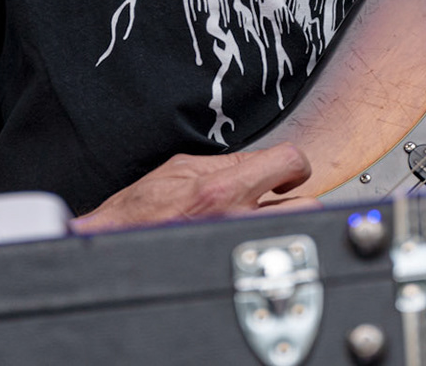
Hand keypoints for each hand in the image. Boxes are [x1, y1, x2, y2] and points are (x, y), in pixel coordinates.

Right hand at [71, 142, 318, 233]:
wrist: (116, 245)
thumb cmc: (140, 210)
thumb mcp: (181, 168)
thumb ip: (226, 163)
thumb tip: (259, 161)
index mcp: (222, 189)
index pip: (289, 161)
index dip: (294, 164)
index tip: (287, 172)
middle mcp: (235, 219)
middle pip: (308, 205)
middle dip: (299, 199)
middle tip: (282, 197)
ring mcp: (237, 246)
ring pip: (295, 232)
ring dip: (287, 223)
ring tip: (268, 218)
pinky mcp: (232, 263)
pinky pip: (266, 248)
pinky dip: (266, 242)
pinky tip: (252, 237)